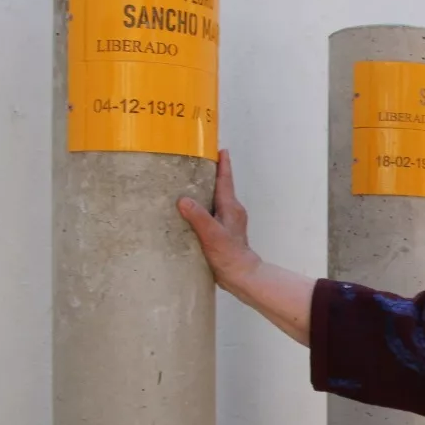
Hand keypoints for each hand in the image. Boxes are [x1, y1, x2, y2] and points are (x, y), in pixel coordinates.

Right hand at [177, 149, 260, 292]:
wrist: (241, 276)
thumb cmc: (229, 255)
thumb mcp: (212, 235)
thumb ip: (198, 217)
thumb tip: (183, 200)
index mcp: (231, 206)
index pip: (226, 179)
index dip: (222, 163)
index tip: (220, 148)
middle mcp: (232, 211)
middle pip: (221, 186)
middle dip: (211, 173)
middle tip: (196, 161)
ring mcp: (229, 221)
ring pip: (216, 199)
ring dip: (205, 190)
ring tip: (188, 182)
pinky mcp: (224, 231)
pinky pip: (212, 212)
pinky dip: (203, 206)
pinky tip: (190, 211)